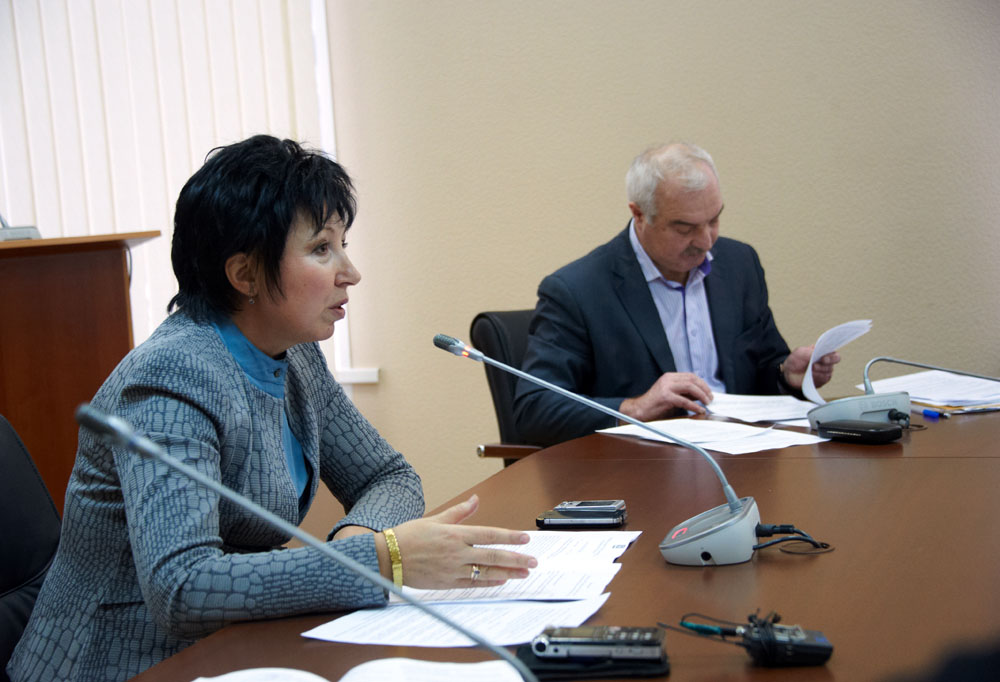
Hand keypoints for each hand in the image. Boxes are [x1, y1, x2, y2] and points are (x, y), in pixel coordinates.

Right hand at [386, 495, 535, 588]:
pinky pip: (473, 583)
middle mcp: (457, 552)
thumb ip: (459, 511)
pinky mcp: (447, 582)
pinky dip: (488, 582)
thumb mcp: (436, 519)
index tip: (525, 538)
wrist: (389, 556)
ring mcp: (453, 569)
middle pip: (493, 555)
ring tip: (524, 573)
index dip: (510, 537)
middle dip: (516, 559)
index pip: (489, 534)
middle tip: (533, 561)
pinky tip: (501, 581)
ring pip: (486, 572)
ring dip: (507, 573)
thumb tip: (475, 499)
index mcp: (455, 534)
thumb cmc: (410, 536)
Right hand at [619, 372, 713, 421]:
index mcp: (669, 376)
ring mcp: (666, 387)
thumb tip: (701, 395)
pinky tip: (699, 410)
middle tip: (710, 399)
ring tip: (707, 403)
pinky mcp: (665, 397)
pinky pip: (685, 401)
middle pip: (692, 380)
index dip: (702, 384)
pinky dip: (694, 406)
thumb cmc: (655, 404)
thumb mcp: (672, 395)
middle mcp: (668, 379)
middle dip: (704, 389)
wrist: (639, 410)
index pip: (691, 376)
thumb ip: (684, 393)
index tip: (709, 392)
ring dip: (702, 396)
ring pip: (690, 387)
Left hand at [781, 346, 840, 388]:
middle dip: (822, 366)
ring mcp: (824, 374)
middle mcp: (827, 364)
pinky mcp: (820, 381)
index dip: (832, 358)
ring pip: (827, 374)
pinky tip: (810, 376)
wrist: (789, 372)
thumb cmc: (796, 359)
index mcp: (825, 354)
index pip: (835, 356)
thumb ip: (809, 351)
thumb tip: (817, 351)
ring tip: (809, 370)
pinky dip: (817, 378)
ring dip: (818, 372)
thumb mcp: (800, 352)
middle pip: (831, 366)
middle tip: (813, 365)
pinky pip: (822, 381)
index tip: (823, 358)